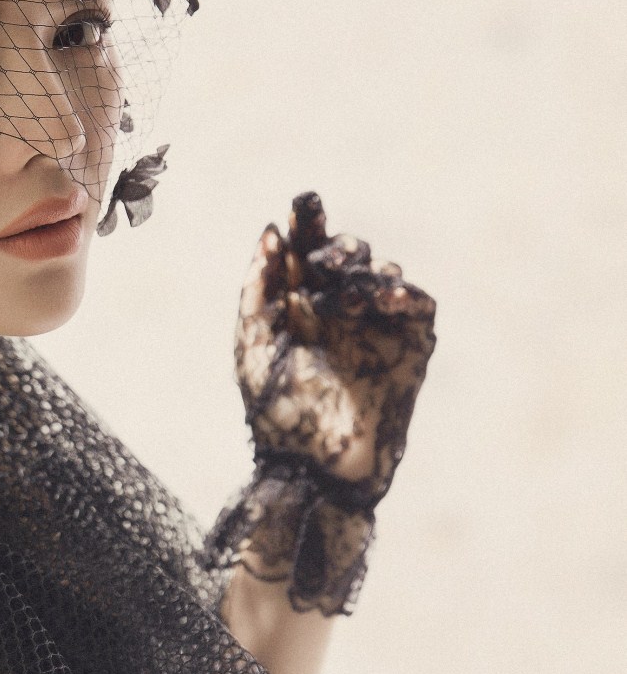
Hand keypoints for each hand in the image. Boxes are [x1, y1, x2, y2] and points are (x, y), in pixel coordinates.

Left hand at [204, 192, 436, 614]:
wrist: (314, 471)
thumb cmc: (277, 415)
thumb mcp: (253, 346)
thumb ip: (259, 287)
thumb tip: (272, 232)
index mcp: (299, 309)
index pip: (308, 251)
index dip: (309, 223)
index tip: (304, 201)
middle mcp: (340, 314)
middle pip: (350, 254)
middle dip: (339, 250)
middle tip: (323, 266)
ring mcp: (377, 330)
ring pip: (384, 274)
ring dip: (364, 276)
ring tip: (343, 302)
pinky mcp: (411, 349)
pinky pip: (419, 304)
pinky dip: (405, 294)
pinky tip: (384, 300)